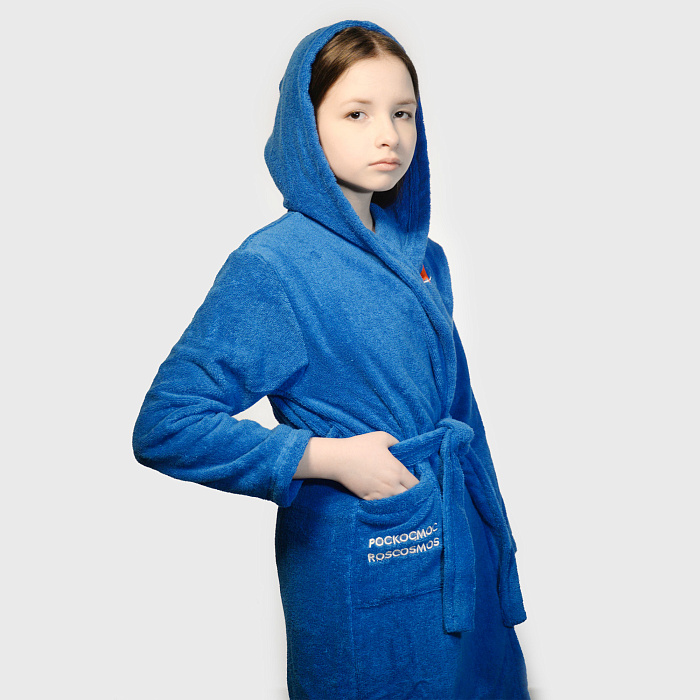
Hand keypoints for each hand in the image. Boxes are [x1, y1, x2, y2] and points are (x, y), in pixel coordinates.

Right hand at [295, 431, 419, 499]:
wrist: (339, 459)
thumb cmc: (360, 446)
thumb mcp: (382, 437)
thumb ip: (396, 442)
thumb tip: (400, 447)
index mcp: (397, 470)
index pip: (416, 484)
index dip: (419, 484)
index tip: (416, 482)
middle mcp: (391, 485)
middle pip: (410, 497)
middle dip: (411, 494)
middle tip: (409, 490)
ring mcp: (380, 494)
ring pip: (397, 504)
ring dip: (399, 500)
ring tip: (398, 496)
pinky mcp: (368, 498)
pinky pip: (383, 505)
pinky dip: (386, 503)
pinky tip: (385, 498)